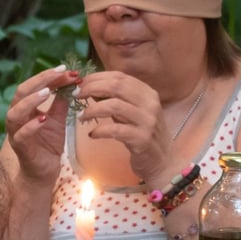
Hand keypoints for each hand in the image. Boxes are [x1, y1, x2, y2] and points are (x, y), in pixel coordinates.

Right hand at [5, 66, 79, 182]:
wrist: (45, 170)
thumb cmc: (48, 144)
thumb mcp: (58, 119)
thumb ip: (61, 102)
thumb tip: (71, 82)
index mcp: (24, 107)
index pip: (33, 85)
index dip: (48, 76)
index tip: (66, 70)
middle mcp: (16, 116)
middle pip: (21, 93)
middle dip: (40, 81)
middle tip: (59, 74)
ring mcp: (15, 132)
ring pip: (15, 113)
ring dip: (31, 100)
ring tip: (47, 92)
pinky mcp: (19, 147)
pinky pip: (21, 135)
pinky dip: (31, 126)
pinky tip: (43, 119)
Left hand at [76, 71, 172, 185]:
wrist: (163, 162)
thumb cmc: (143, 136)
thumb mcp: (133, 113)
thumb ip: (117, 100)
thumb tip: (91, 89)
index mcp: (147, 93)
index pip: (119, 77)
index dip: (97, 77)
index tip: (80, 83)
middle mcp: (150, 104)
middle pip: (116, 86)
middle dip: (92, 88)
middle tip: (76, 95)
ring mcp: (147, 121)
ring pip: (114, 105)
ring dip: (93, 109)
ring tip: (82, 116)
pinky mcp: (142, 139)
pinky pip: (115, 130)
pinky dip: (100, 130)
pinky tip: (92, 134)